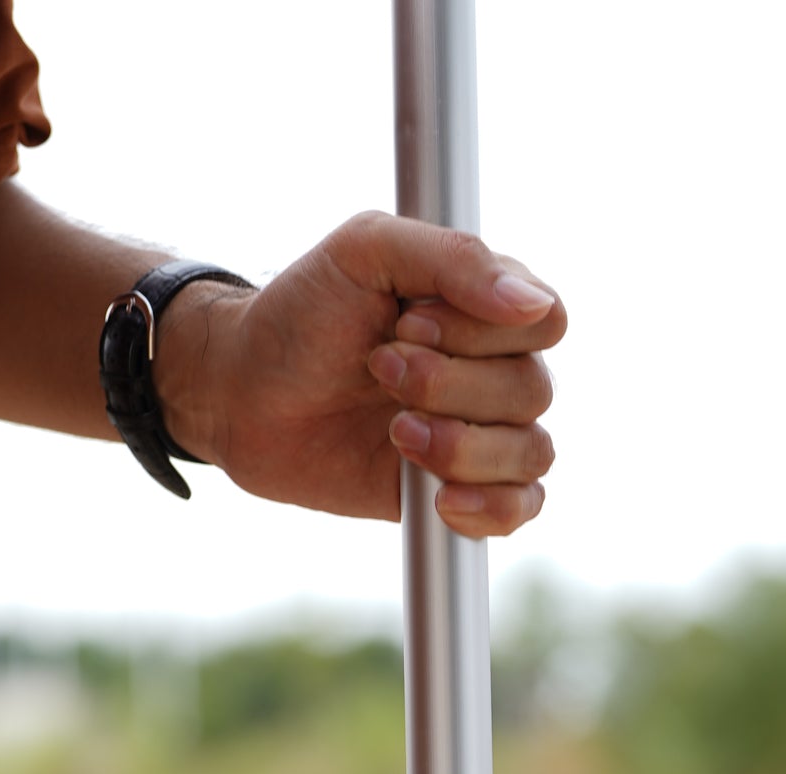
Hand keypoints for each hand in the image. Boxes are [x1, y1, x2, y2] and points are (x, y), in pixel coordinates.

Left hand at [154, 210, 565, 542]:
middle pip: (532, 390)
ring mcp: (477, 433)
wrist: (241, 395)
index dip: (483, 332)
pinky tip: (440, 499)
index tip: (411, 324)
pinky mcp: (454, 490)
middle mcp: (491, 368)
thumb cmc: (301, 314)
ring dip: (460, 445)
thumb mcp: (366, 250)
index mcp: (482, 305)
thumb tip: (534, 306)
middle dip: (450, 386)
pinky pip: (518, 510)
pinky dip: (490, 509)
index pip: (544, 321)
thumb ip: (454, 259)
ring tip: (394, 431)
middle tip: (379, 370)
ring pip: (530, 452)